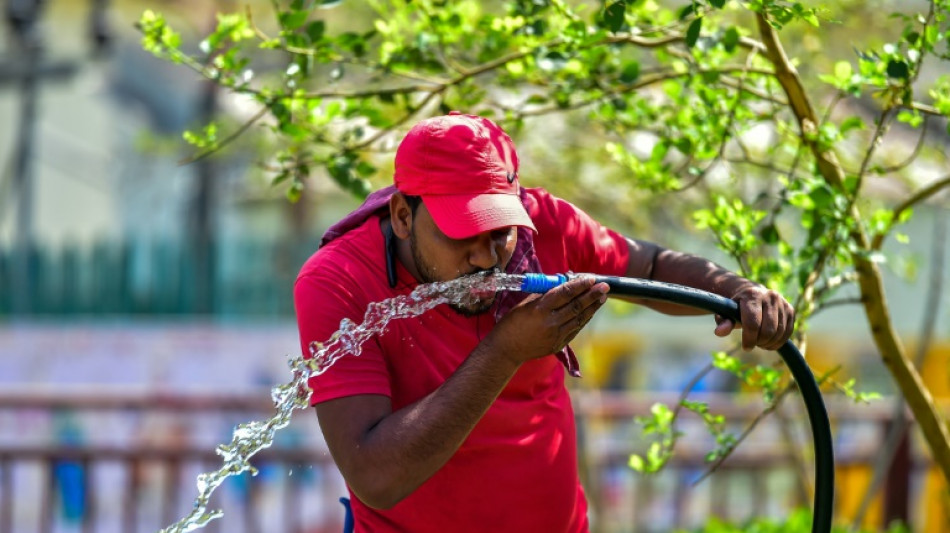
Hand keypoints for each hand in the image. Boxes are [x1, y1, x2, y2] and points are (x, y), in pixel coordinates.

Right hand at [486, 276, 608, 364]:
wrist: (506, 348)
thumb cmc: (513, 322)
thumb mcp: (525, 303)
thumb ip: (545, 294)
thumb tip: (563, 283)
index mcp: (541, 309)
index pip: (566, 293)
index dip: (580, 285)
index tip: (591, 278)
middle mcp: (551, 322)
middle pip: (577, 306)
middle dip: (593, 295)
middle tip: (605, 286)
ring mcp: (556, 335)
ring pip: (579, 318)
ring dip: (592, 307)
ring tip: (602, 298)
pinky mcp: (558, 344)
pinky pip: (575, 329)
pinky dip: (583, 319)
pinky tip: (590, 312)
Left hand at [713, 285, 794, 350]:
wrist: (753, 295)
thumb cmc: (737, 307)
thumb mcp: (727, 313)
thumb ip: (723, 321)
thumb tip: (719, 332)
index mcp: (752, 295)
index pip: (753, 323)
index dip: (749, 339)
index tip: (745, 347)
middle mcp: (770, 296)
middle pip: (768, 330)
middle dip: (759, 342)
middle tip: (752, 344)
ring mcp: (783, 303)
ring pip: (779, 333)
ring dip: (768, 343)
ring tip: (759, 343)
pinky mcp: (791, 310)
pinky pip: (788, 332)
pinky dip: (778, 342)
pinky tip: (769, 342)